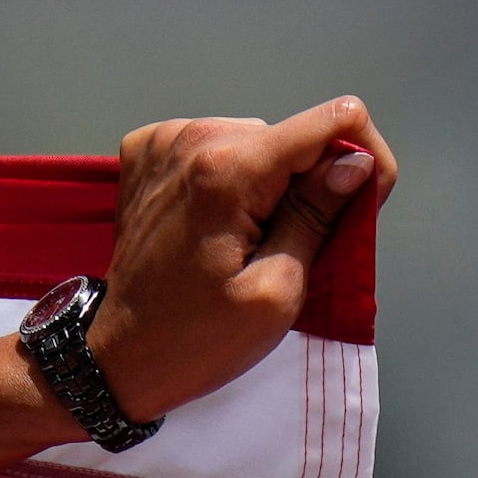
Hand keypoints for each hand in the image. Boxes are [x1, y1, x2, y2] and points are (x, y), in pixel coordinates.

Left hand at [86, 96, 393, 419]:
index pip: (337, 120)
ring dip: (268, 186)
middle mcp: (193, 139)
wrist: (116, 357)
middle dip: (310, 184)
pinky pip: (218, 149)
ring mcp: (163, 142)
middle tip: (286, 246)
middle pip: (295, 136)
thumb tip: (356, 162)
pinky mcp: (147, 155)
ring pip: (260, 142)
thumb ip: (318, 216)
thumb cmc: (196, 339)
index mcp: (228, 169)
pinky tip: (212, 225)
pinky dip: (229, 182)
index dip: (361, 163)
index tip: (352, 211)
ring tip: (242, 243)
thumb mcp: (278, 290)